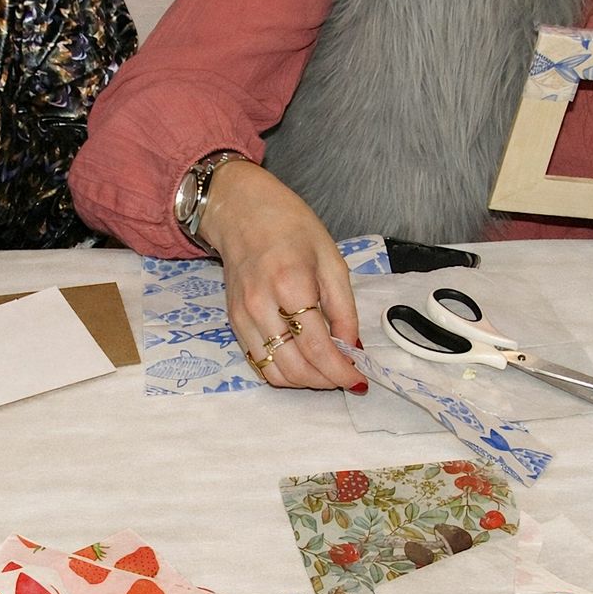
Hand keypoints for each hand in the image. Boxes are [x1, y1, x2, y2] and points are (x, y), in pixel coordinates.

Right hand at [200, 161, 366, 392]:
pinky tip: (302, 360)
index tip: (358, 379)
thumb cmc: (291, 228)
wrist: (242, 212)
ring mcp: (243, 317)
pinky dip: (284, 371)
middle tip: (345, 376)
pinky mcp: (234, 322)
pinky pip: (259, 362)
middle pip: (295, 367)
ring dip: (304, 381)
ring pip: (274, 373)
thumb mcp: (331, 260)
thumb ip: (344, 309)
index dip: (340, 370)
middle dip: (325, 381)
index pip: (317, 347)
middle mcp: (261, 306)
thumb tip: (352, 348)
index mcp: (291, 285)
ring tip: (325, 370)